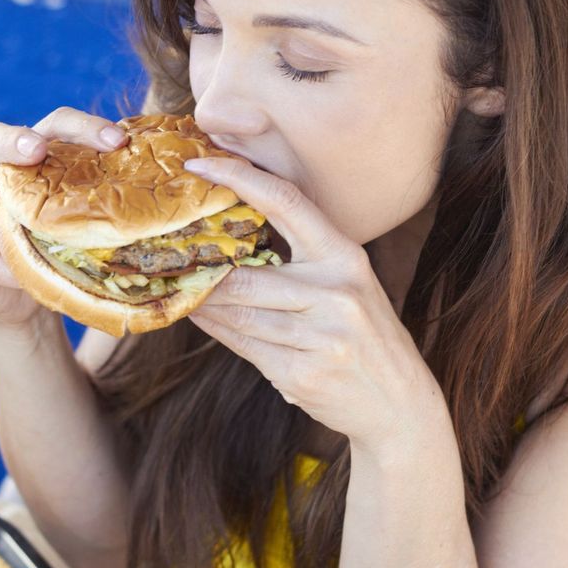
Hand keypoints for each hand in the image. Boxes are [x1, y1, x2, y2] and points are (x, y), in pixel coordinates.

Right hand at [0, 107, 128, 328]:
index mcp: (29, 162)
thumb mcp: (87, 227)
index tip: (116, 140)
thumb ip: (112, 206)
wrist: (23, 303)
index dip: (79, 127)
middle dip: (11, 140)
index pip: (51, 127)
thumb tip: (185, 193)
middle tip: (36, 149)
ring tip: (36, 244)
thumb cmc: (63, 253)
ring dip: (4, 224)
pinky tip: (21, 277)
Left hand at [183, 157, 441, 443]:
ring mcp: (321, 337)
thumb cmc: (363, 336)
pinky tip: (201, 318)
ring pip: (239, 315)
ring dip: (203, 305)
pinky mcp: (303, 374)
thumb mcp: (347, 285)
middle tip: (168, 256)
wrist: (399, 405)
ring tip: (180, 290)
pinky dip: (218, 332)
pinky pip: (245, 347)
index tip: (200, 163)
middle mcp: (337, 293)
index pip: (287, 202)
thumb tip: (230, 239)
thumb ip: (302, 261)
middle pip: (246, 276)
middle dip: (204, 272)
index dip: (240, 178)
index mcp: (346, 258)